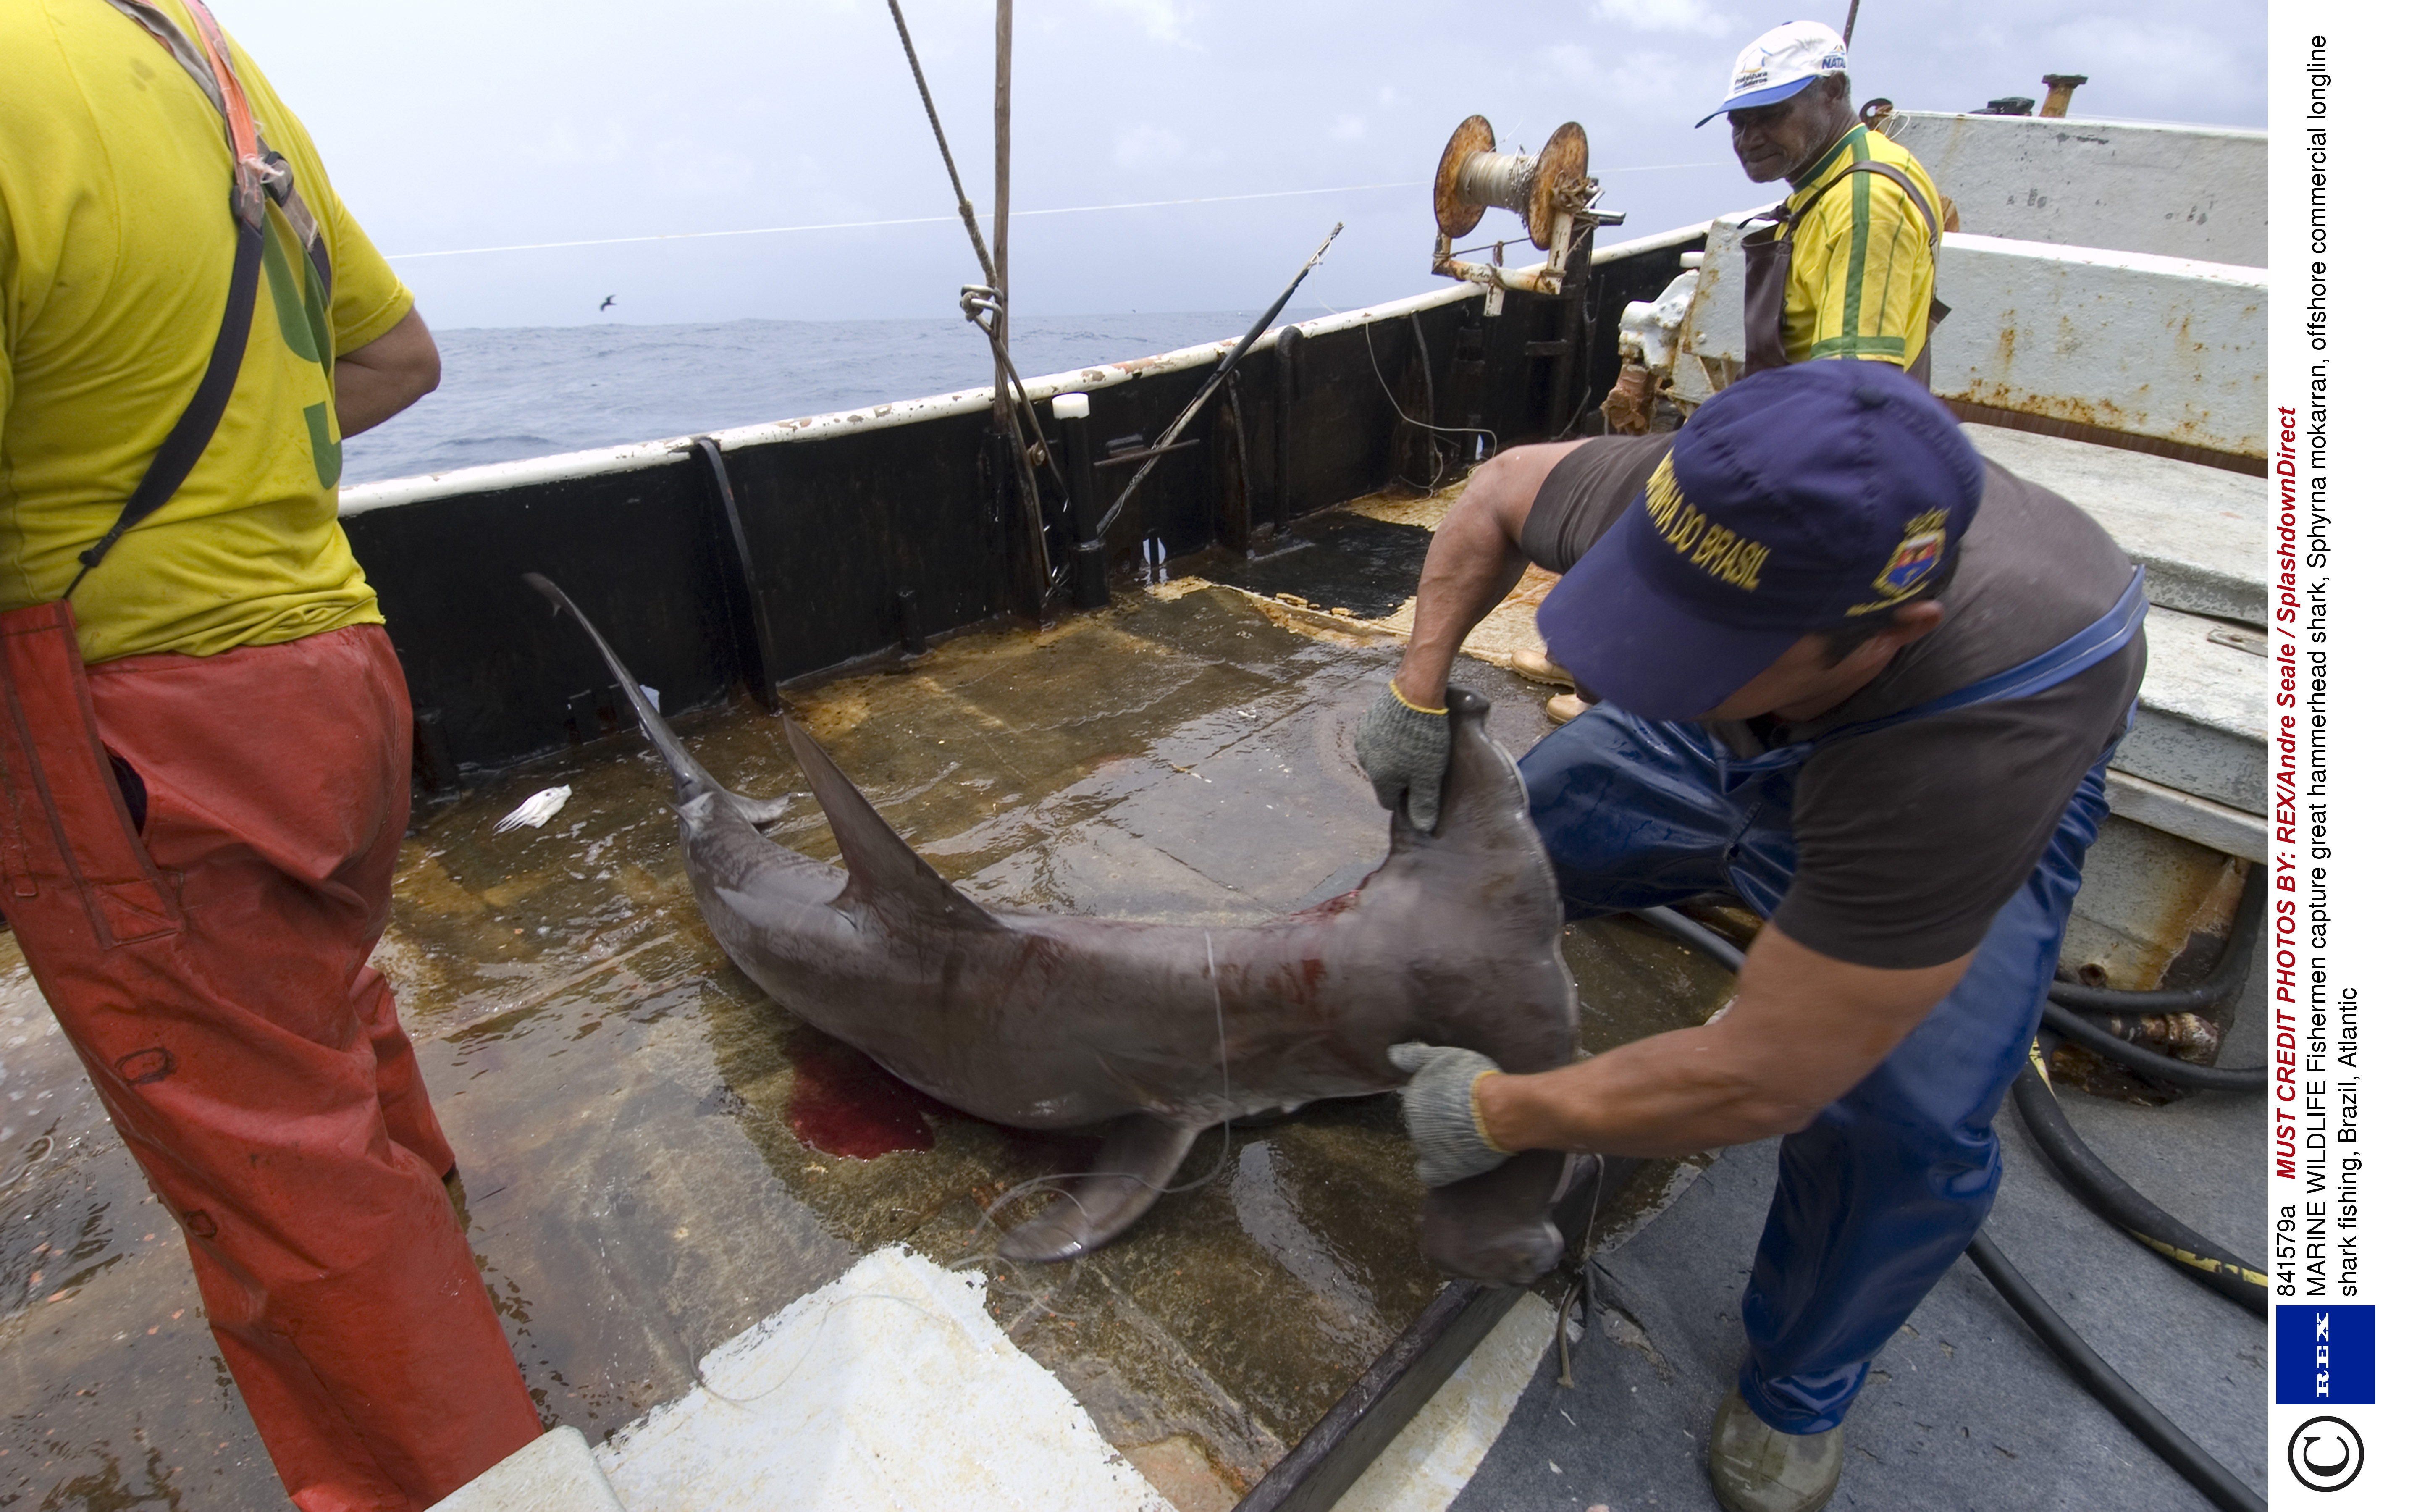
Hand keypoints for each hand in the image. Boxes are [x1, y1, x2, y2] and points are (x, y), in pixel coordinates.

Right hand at [1354, 683, 1450, 832]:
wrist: (1415, 693)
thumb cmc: (1424, 737)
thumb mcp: (1429, 775)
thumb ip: (1424, 803)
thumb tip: (1423, 828)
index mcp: (1380, 778)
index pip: (1389, 802)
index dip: (1407, 798)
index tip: (1421, 787)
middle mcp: (1366, 760)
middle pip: (1384, 778)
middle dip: (1400, 775)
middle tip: (1422, 762)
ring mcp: (1364, 738)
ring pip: (1380, 756)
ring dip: (1394, 754)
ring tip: (1415, 742)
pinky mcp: (1368, 718)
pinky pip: (1378, 735)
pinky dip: (1390, 735)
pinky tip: (1406, 727)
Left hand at [1388, 1042, 1510, 1186]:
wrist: (1499, 1110)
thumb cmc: (1474, 1080)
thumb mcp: (1442, 1058)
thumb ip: (1414, 1057)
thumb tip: (1392, 1054)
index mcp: (1413, 1101)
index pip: (1419, 1104)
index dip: (1437, 1101)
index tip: (1454, 1099)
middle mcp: (1415, 1127)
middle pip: (1423, 1125)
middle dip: (1438, 1122)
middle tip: (1463, 1117)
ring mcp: (1428, 1150)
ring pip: (1427, 1146)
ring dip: (1440, 1142)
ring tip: (1465, 1136)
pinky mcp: (1444, 1169)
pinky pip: (1430, 1174)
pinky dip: (1436, 1169)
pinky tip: (1448, 1162)